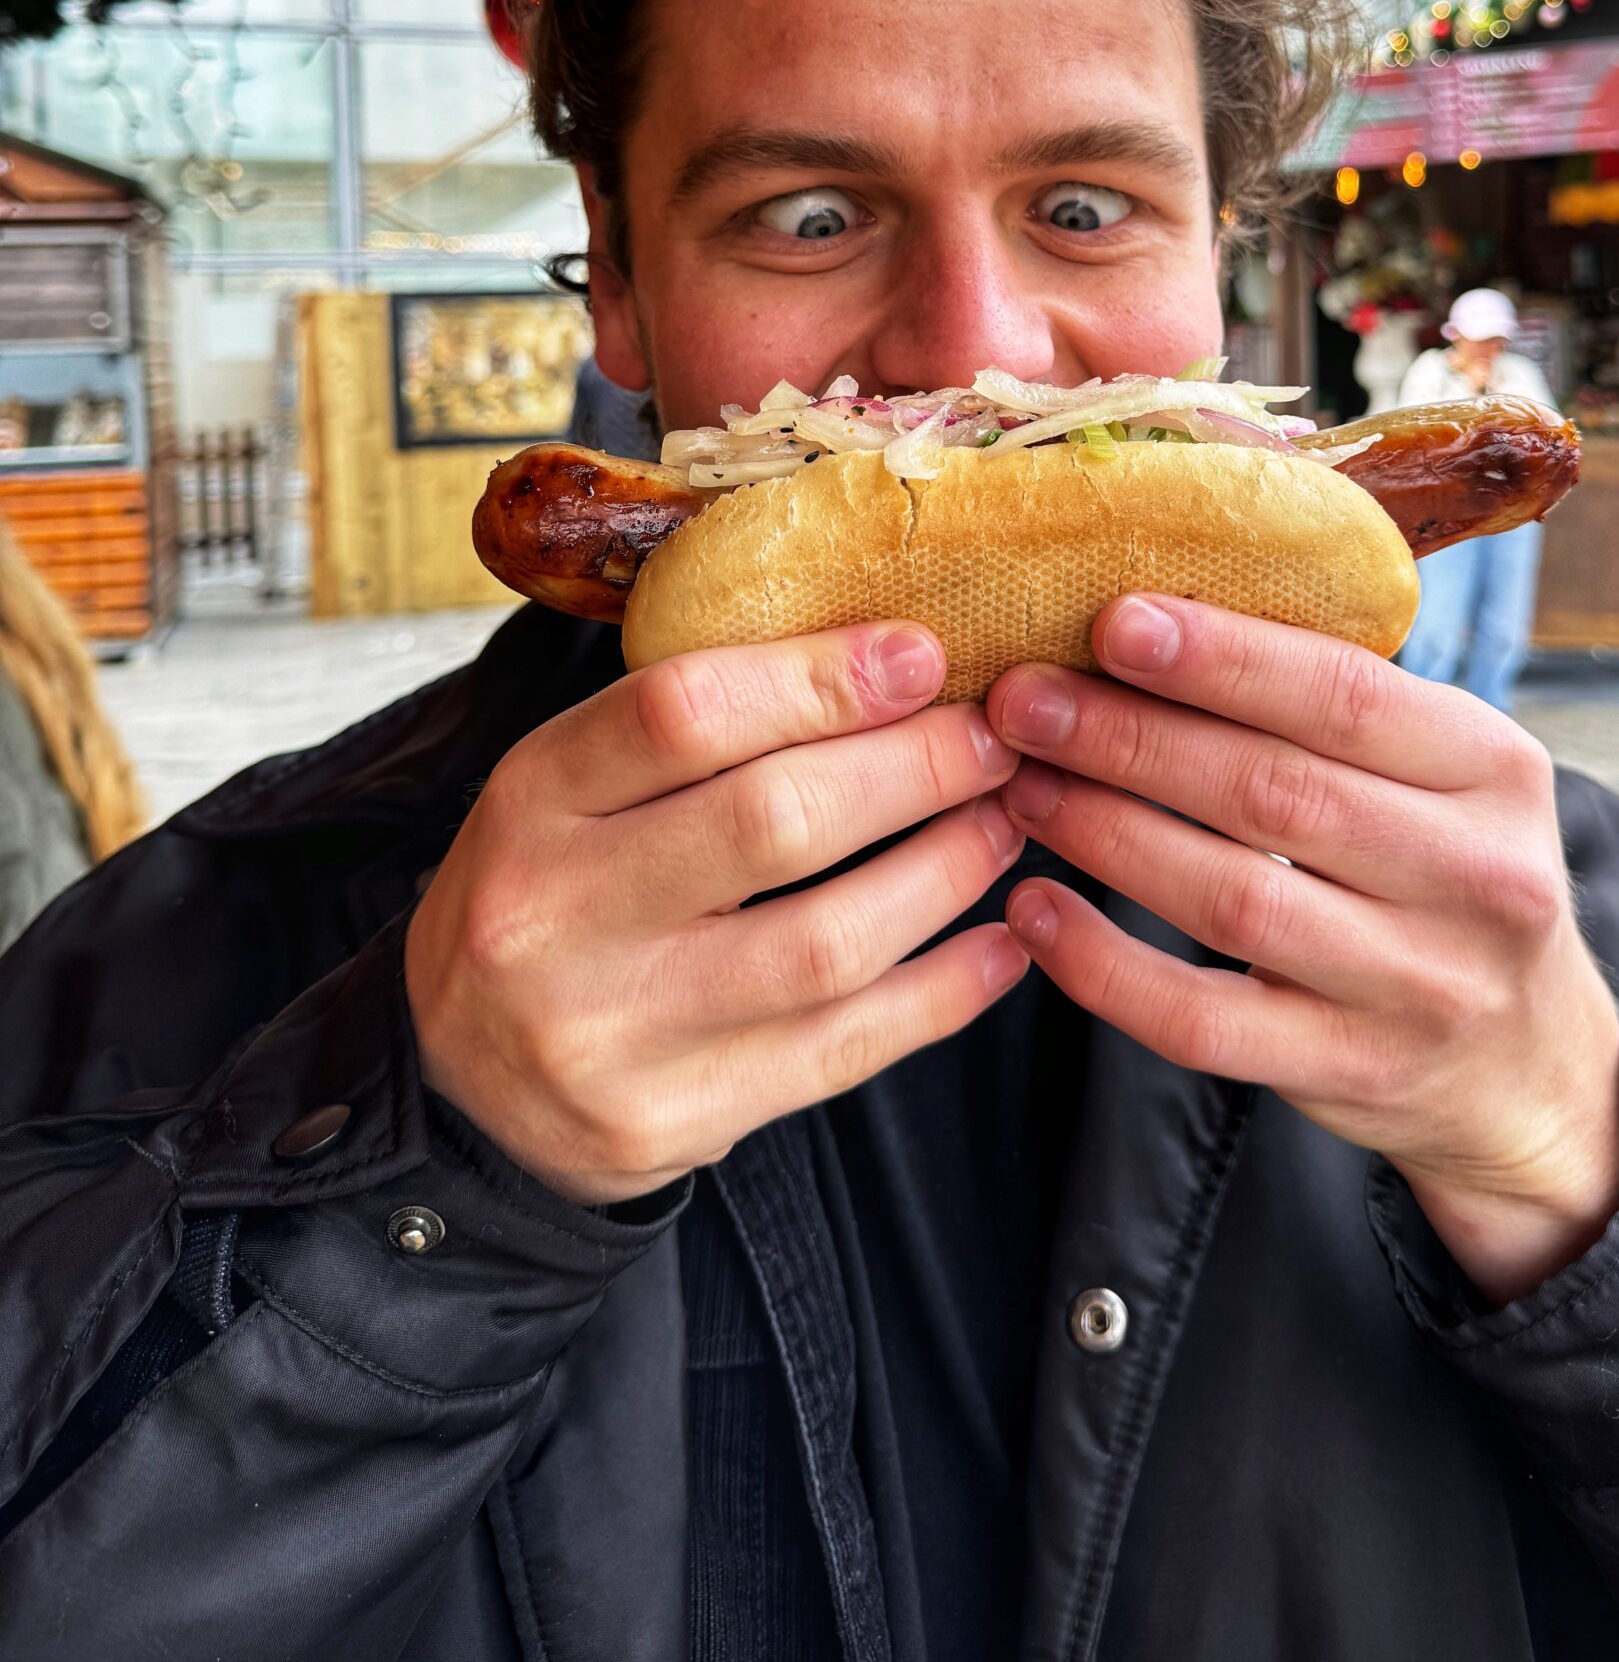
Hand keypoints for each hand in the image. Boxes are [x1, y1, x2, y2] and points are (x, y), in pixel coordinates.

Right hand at [407, 625, 1024, 1203]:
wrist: (455, 1089)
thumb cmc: (550, 897)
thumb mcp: (570, 786)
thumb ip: (693, 727)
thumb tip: (887, 658)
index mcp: (532, 798)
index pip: (684, 714)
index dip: (822, 678)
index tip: (923, 653)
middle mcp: (557, 915)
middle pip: (774, 822)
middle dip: (915, 768)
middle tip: (995, 738)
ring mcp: (611, 1032)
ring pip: (825, 944)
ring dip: (945, 873)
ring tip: (1006, 824)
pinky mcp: (667, 1123)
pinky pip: (839, 1053)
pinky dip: (940, 995)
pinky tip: (1000, 946)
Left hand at [987, 599, 1618, 1303]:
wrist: (1528, 1064)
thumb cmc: (1444, 872)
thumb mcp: (1444, 775)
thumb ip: (1335, 706)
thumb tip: (1151, 616)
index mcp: (1496, 768)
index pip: (1346, 697)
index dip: (1222, 657)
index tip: (1112, 620)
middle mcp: (1474, 877)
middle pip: (1275, 792)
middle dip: (1131, 737)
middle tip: (1025, 699)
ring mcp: (1417, 986)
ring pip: (1232, 901)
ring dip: (1107, 834)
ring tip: (1021, 784)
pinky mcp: (1352, 1071)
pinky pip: (1203, 1021)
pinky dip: (1105, 967)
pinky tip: (1034, 911)